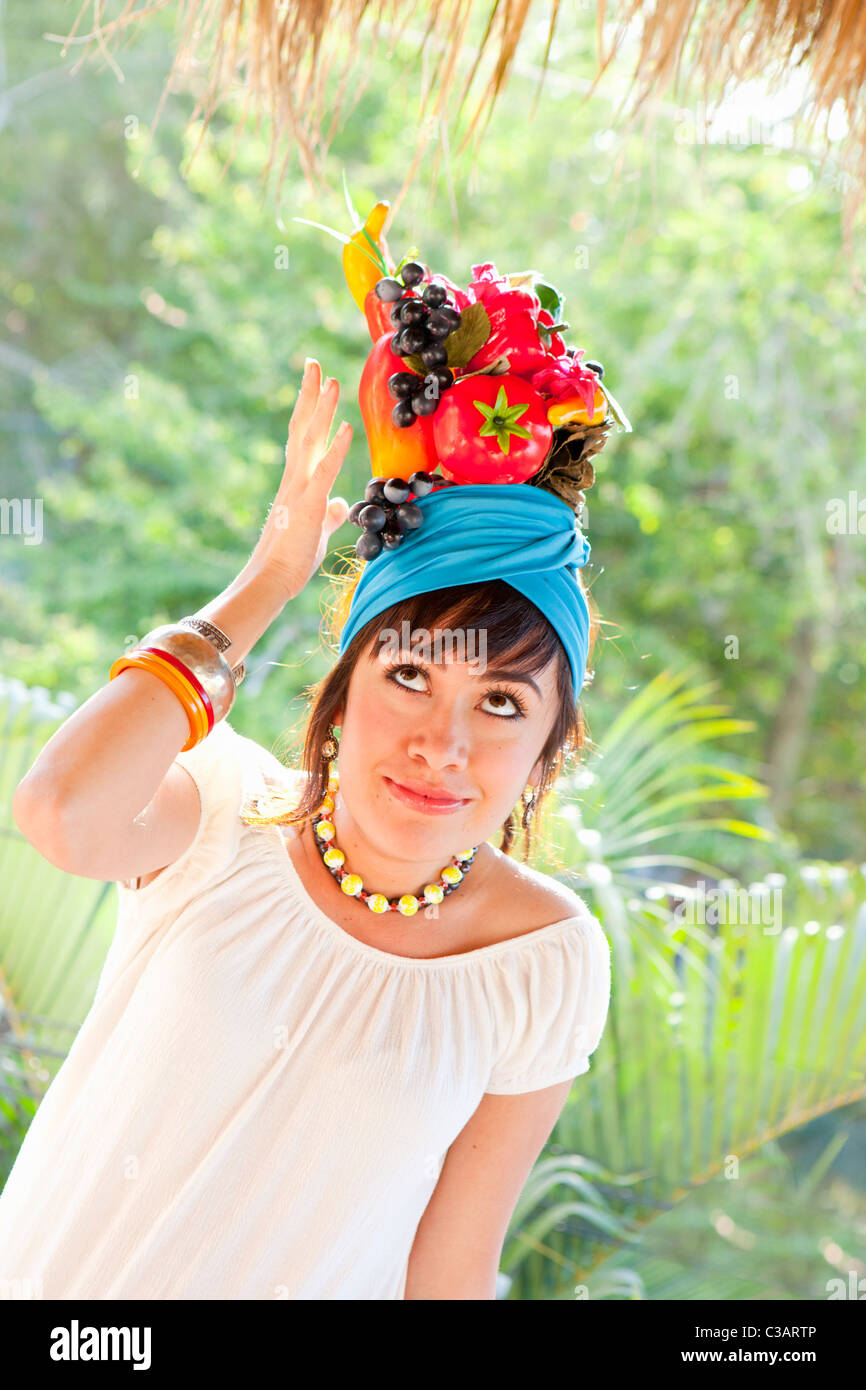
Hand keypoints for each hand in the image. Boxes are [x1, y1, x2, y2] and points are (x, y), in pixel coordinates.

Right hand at [247, 359, 352, 599]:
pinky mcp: (308, 504)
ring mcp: (299, 489)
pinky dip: (336, 449)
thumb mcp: (316, 529)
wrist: (271, 580)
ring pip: (310, 440)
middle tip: (314, 363)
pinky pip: (325, 472)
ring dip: (322, 409)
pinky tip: (346, 428)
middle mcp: (295, 478)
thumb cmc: (291, 559)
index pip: (305, 437)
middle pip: (303, 427)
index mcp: (298, 482)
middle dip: (310, 395)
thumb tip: (339, 503)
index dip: (312, 409)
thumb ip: (328, 512)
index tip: (317, 382)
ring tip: (331, 380)